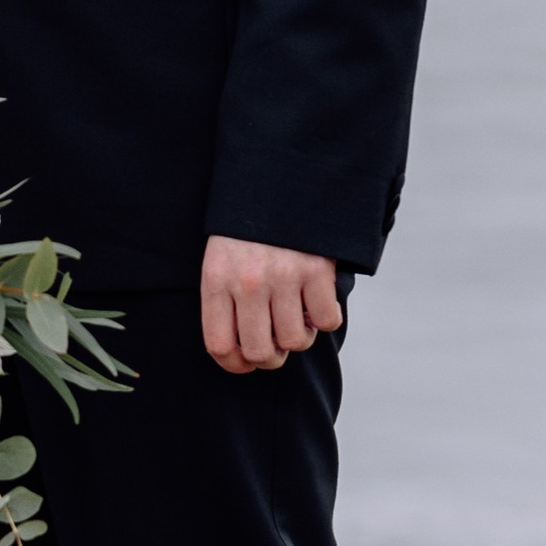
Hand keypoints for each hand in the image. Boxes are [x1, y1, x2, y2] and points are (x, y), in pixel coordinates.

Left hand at [201, 236, 341, 373]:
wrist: (279, 180)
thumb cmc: (247, 229)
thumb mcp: (221, 258)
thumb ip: (224, 300)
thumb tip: (241, 353)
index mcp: (216, 280)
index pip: (220, 346)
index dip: (236, 365)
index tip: (246, 362)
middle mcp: (248, 282)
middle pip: (260, 353)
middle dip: (271, 356)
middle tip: (276, 341)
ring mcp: (284, 277)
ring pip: (295, 341)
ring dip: (299, 336)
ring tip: (297, 315)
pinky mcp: (317, 270)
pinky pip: (328, 321)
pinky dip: (326, 318)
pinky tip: (316, 301)